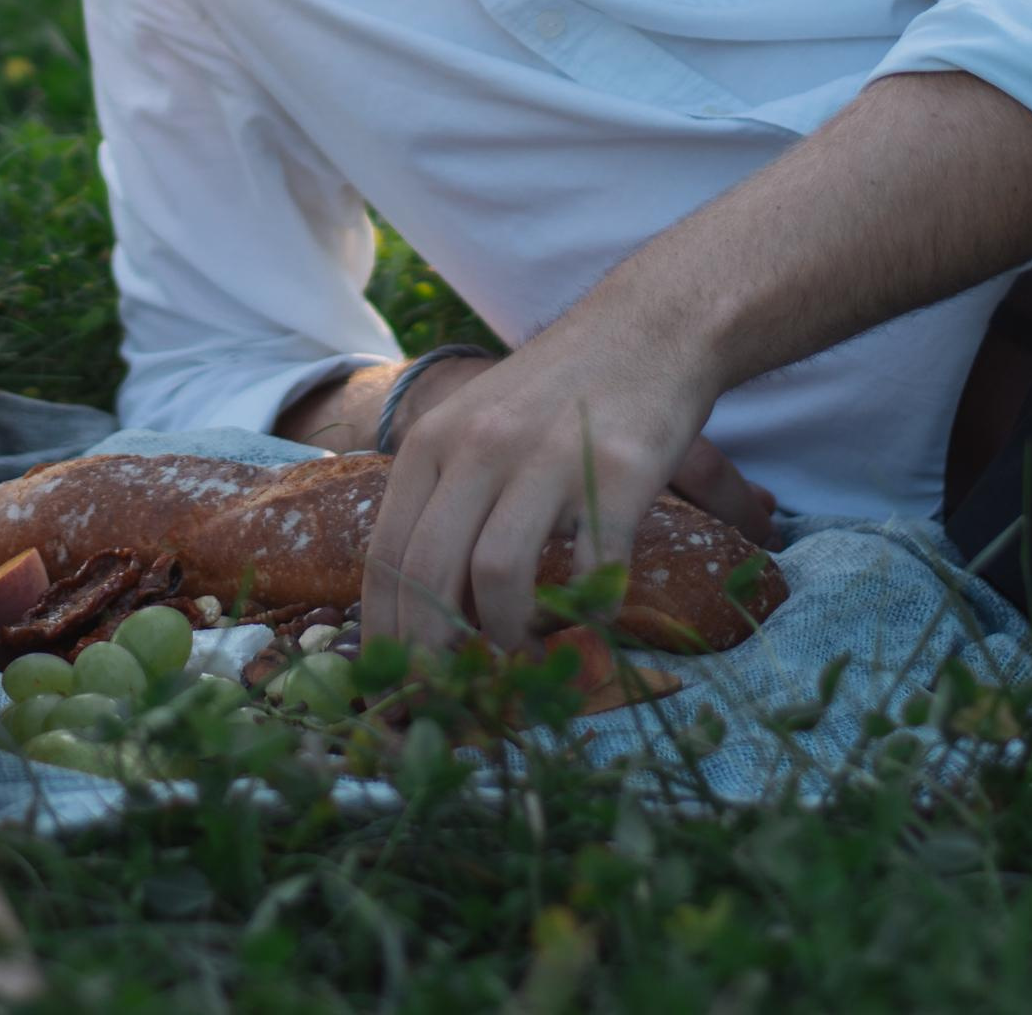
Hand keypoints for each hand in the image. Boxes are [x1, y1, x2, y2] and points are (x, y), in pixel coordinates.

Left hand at [360, 296, 732, 650]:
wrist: (645, 329)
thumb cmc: (554, 394)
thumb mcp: (476, 428)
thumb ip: (444, 500)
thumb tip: (417, 608)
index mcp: (432, 442)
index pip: (386, 555)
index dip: (385, 635)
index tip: (393, 687)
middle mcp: (478, 447)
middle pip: (429, 575)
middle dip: (432, 657)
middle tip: (452, 702)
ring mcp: (546, 458)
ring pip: (497, 578)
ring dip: (508, 640)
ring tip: (525, 656)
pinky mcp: (616, 473)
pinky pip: (592, 571)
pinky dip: (589, 616)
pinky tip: (591, 624)